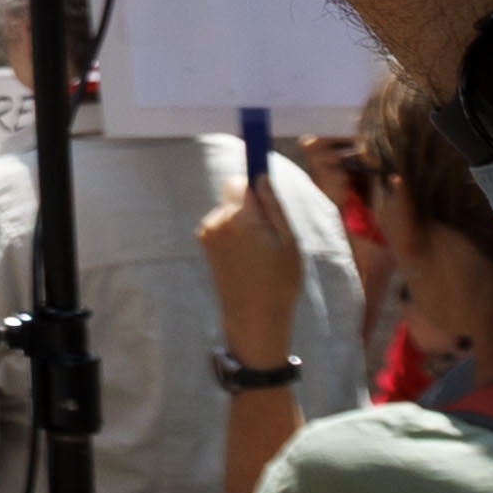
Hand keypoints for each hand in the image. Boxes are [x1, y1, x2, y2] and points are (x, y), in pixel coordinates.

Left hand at [197, 175, 307, 358]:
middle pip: (234, 194)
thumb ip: (273, 206)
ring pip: (229, 210)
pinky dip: (234, 232)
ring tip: (260, 250)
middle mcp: (218, 220)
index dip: (253, 180)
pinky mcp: (204, 244)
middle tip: (271, 232)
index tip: (262, 174)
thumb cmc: (278, 281)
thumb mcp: (288, 242)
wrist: (253, 318)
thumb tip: (261, 176)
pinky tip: (247, 256)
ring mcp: (207, 232)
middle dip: (251, 203)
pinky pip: (222, 224)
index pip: (240, 180)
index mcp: (240, 218)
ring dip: (243, 220)